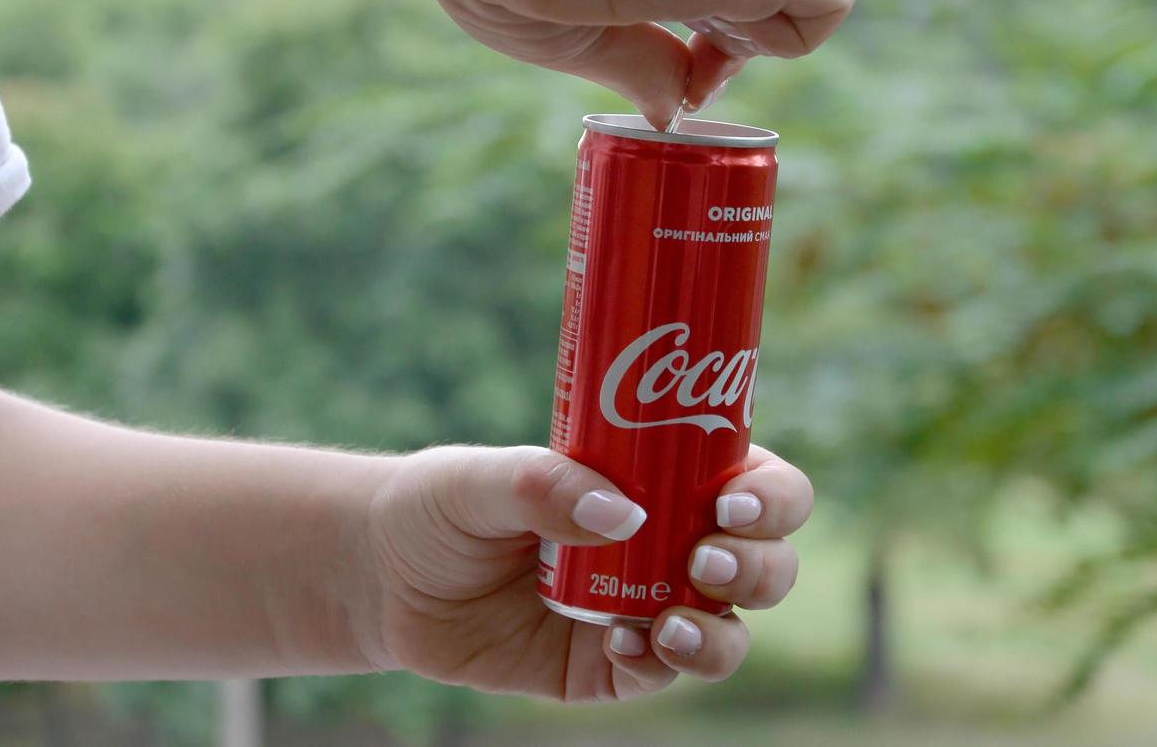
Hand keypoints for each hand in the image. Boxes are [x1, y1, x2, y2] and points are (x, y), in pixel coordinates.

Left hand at [348, 444, 812, 700]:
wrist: (385, 582)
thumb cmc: (441, 505)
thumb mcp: (477, 478)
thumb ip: (542, 485)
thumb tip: (620, 515)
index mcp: (659, 480)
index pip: (751, 479)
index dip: (771, 492)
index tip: (736, 500)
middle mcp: (668, 545)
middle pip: (764, 559)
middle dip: (758, 563)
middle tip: (703, 556)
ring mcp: (645, 610)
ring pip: (731, 628)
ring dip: (723, 629)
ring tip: (670, 621)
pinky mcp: (609, 669)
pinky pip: (662, 677)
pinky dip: (659, 666)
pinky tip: (619, 646)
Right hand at [432, 0, 858, 127]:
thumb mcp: (578, 22)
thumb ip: (637, 62)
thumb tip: (671, 111)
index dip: (721, 21)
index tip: (672, 51)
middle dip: (763, 28)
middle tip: (695, 61)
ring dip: (781, 37)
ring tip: (705, 55)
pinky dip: (794, 43)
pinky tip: (720, 48)